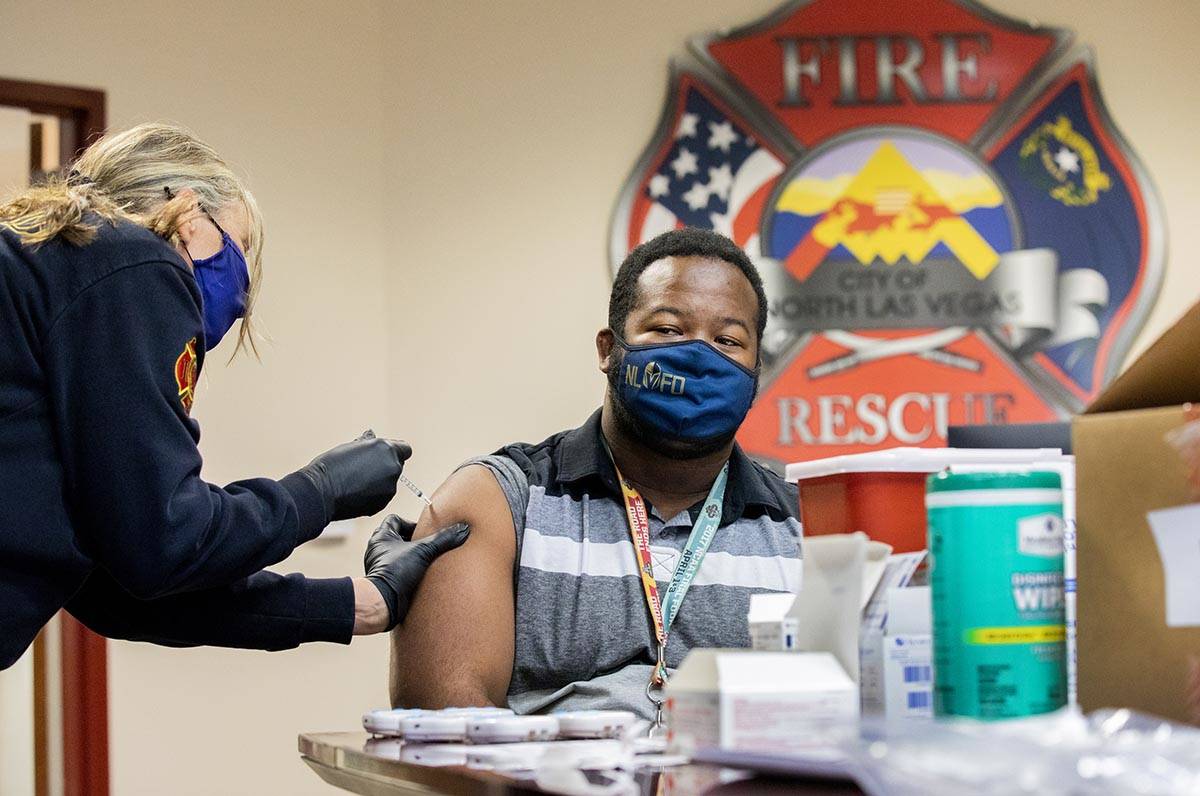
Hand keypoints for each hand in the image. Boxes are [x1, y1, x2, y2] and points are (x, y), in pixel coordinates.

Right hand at [298, 430, 411, 521]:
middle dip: (384, 465)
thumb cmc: (331, 466)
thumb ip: (367, 443)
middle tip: (364, 467)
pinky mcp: (383, 503)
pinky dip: (374, 493)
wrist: (321, 492)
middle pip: (397, 465)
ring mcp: (389, 487)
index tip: (382, 454)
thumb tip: (371, 435)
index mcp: (386, 449)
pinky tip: (356, 492)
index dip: (394, 451)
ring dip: (379, 480)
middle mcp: (393, 467)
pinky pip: (382, 495)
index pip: (405, 449)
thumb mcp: (350, 446)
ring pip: (389, 481)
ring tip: (356, 481)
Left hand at [363, 514, 469, 630]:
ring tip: (428, 559)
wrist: (384, 602)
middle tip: (429, 544)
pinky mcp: (388, 579)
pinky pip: (401, 570)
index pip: (395, 520)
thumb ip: (442, 539)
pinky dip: (411, 571)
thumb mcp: (423, 551)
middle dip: (415, 541)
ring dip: (414, 557)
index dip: (411, 523)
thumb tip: (461, 529)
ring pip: (400, 555)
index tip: (424, 530)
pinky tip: (423, 575)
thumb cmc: (393, 574)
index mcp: (382, 537)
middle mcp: (379, 550)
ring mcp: (383, 565)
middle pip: (400, 537)